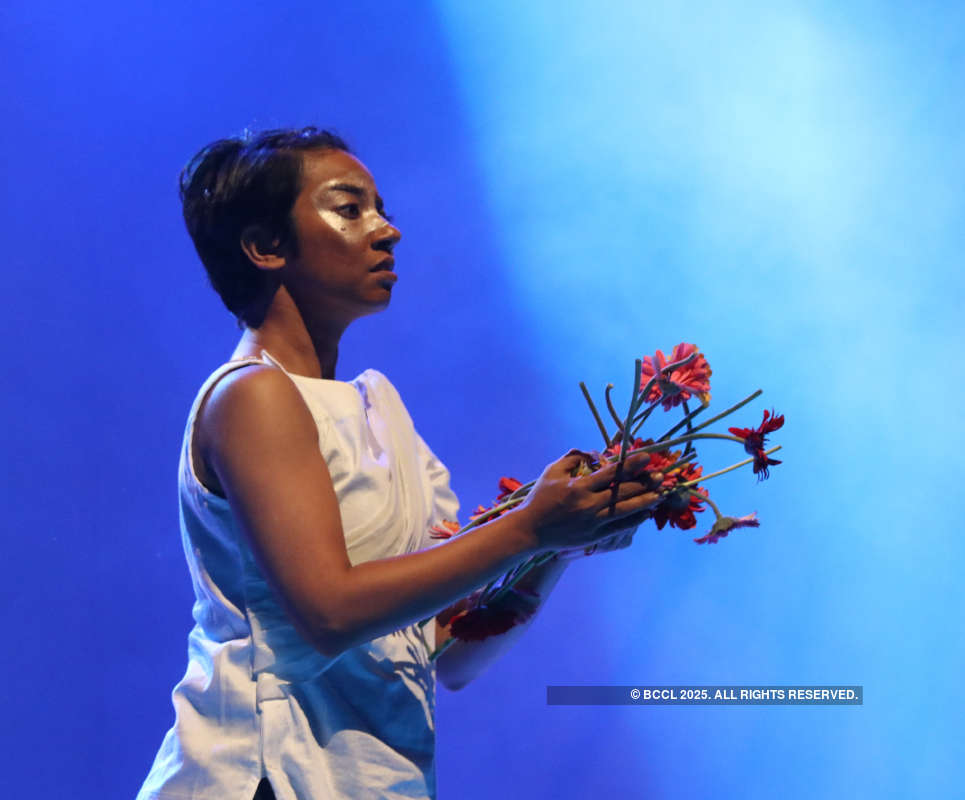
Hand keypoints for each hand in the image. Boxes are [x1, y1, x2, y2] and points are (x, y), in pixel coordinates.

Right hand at [514, 450, 662, 553]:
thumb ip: (572, 458)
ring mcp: (593, 523)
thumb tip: (593, 453)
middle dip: (644, 483)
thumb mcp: (552, 472)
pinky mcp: (594, 537)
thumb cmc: (540, 498)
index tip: (647, 457)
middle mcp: (589, 505)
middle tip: (661, 476)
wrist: (530, 530)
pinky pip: (620, 527)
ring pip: (626, 511)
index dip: (631, 464)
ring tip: (661, 494)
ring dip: (646, 501)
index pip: (611, 473)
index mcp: (579, 487)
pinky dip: (635, 520)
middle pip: (623, 492)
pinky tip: (646, 513)